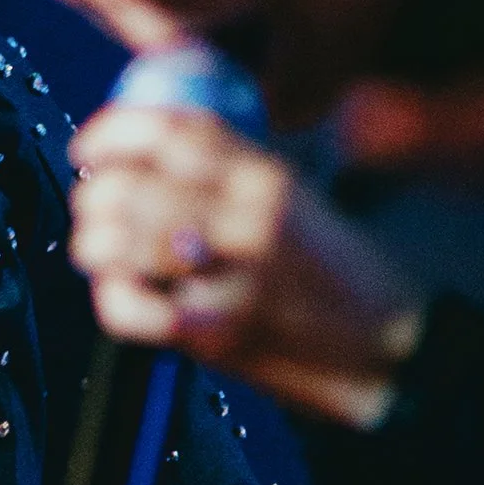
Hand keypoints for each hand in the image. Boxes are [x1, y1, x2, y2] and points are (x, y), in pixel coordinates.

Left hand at [68, 100, 421, 422]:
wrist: (394, 352)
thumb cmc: (338, 276)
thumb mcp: (296, 198)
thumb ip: (228, 171)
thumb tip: (143, 155)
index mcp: (268, 177)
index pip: (173, 132)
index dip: (113, 133)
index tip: (88, 148)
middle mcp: (251, 219)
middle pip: (138, 186)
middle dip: (94, 194)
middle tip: (90, 207)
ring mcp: (236, 279)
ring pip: (127, 241)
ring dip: (95, 243)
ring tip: (96, 248)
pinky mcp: (221, 337)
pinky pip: (135, 309)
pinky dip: (113, 298)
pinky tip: (121, 293)